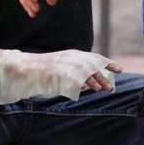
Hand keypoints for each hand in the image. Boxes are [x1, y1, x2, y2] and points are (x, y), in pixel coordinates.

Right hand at [0, 49, 121, 104]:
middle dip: (101, 75)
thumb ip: (76, 73)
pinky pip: (69, 78)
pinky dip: (78, 84)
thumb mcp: (63, 68)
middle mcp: (68, 57)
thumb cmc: (44, 71)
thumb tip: (91, 82)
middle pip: (90, 65)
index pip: (93, 57)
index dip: (106, 63)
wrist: (24, 67)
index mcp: (71, 55)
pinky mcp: (54, 72)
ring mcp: (62, 64)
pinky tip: (84, 89)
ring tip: (102, 88)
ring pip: (81, 71)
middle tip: (111, 87)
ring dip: (93, 80)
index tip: (119, 69)